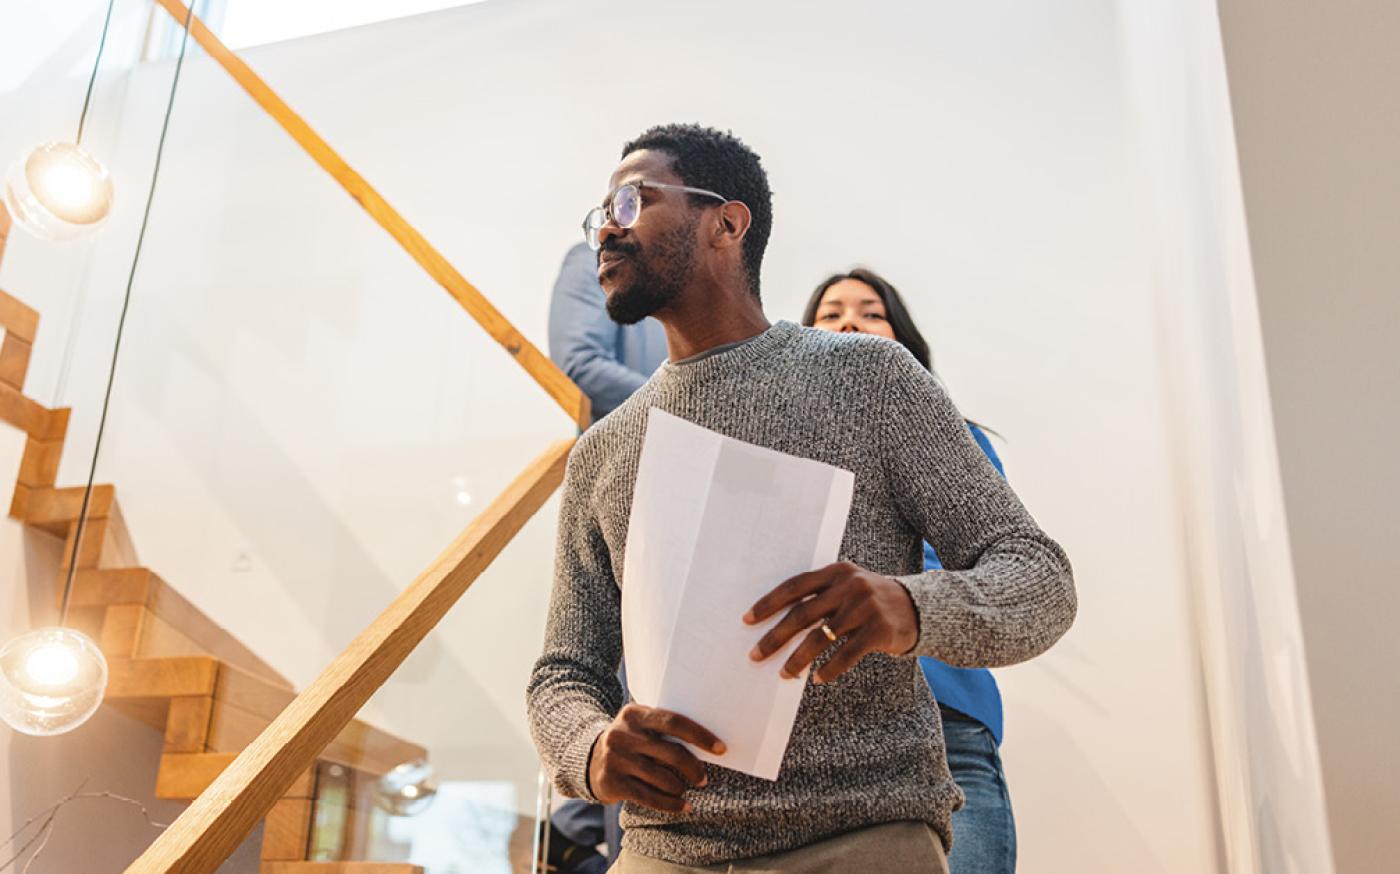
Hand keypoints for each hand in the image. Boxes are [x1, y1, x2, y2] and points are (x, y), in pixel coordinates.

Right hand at [587, 703, 725, 812]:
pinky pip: (649, 797)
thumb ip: (663, 728)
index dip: (700, 735)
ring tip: (687, 790)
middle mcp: (622, 734)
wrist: (586, 759)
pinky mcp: (612, 783)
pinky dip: (670, 804)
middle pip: (671, 752)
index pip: (673, 721)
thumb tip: (707, 743)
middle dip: (693, 768)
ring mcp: (615, 759)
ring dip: (681, 788)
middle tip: (703, 778)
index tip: (721, 749)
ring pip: (662, 778)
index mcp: (634, 714)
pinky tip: (683, 806)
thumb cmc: (629, 741)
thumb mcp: (639, 725)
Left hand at [745, 560, 918, 683]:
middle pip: (802, 614)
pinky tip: (817, 679)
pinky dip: (829, 669)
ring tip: (785, 674)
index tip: (747, 620)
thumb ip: (820, 594)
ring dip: (798, 659)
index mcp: (836, 572)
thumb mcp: (847, 585)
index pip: (794, 586)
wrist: (917, 608)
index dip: (769, 603)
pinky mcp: (878, 630)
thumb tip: (777, 621)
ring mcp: (864, 608)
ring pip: (821, 638)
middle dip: (775, 637)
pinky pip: (846, 654)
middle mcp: (849, 586)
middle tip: (756, 655)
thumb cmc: (870, 600)